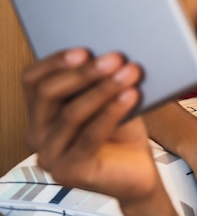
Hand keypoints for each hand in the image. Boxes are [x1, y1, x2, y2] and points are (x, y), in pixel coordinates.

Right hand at [22, 48, 176, 214]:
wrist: (138, 170)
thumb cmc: (122, 132)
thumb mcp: (109, 99)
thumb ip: (101, 80)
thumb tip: (110, 52)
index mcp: (42, 112)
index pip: (33, 81)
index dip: (55, 62)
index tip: (84, 50)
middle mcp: (37, 133)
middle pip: (48, 94)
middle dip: (84, 73)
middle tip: (115, 58)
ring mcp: (50, 155)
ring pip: (71, 113)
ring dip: (104, 88)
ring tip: (130, 72)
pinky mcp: (69, 172)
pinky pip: (89, 136)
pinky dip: (112, 112)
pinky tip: (130, 96)